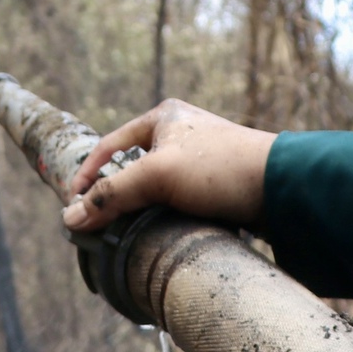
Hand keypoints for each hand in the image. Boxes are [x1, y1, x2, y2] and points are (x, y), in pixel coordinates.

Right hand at [61, 99, 275, 231]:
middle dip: (113, 196)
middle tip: (95, 224)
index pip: (108, 147)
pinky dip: (163, 217)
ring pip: (154, 188)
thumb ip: (112, 195)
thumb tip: (70, 217)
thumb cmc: (220, 168)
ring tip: (123, 234)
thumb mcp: (157, 175)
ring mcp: (198, 161)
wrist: (282, 187)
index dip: (87, 177)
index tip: (73, 208)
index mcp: (162, 117)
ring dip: (138, 210)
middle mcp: (179, 134)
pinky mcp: (215, 186)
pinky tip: (158, 234)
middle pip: (130, 168)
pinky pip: (176, 202)